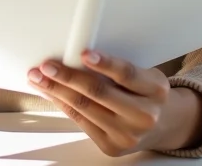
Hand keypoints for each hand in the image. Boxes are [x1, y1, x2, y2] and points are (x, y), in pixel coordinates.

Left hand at [27, 50, 201, 156]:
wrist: (162, 125)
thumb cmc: (147, 92)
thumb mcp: (145, 75)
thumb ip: (119, 68)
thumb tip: (77, 54)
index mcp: (155, 90)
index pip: (127, 74)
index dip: (104, 63)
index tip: (84, 53)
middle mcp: (144, 115)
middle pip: (99, 93)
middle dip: (68, 77)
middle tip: (47, 65)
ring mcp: (127, 135)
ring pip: (85, 108)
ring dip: (56, 91)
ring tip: (38, 78)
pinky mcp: (112, 147)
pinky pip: (81, 122)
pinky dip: (62, 105)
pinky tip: (51, 93)